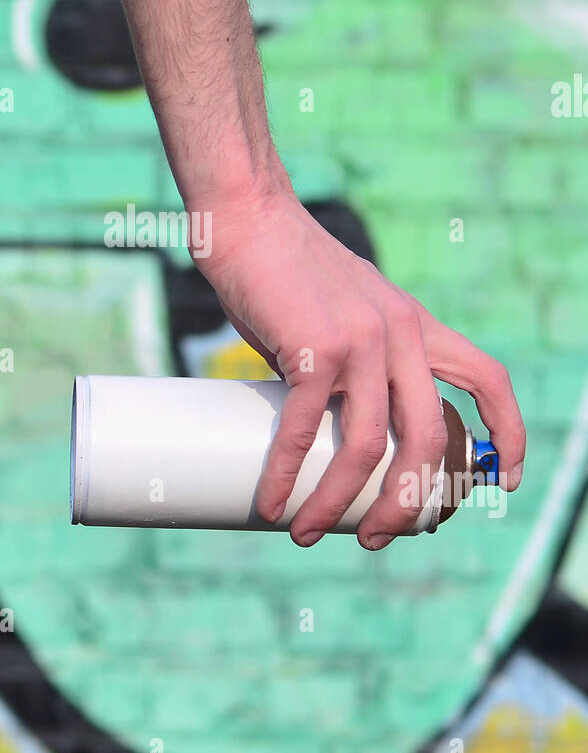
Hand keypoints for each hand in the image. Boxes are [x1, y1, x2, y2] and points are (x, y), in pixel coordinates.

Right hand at [191, 181, 525, 549]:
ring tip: (307, 533)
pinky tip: (272, 503)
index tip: (503, 481)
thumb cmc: (281, 266)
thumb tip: (322, 432)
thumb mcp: (339, 311)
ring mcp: (361, 340)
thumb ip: (346, 363)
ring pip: (368, 447)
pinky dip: (286, 476)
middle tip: (377, 538)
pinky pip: (306, 429)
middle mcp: (400, 334)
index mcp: (414, 324)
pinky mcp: (313, 347)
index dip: (506, 432)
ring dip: (337, 503)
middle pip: (428, 439)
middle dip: (407, 503)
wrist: (246, 214)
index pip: (486, 377)